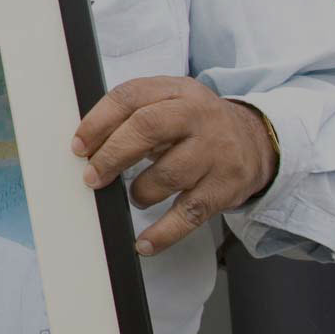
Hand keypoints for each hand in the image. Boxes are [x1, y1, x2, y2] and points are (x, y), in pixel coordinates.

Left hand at [72, 76, 276, 255]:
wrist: (256, 141)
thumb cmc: (196, 125)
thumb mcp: (169, 103)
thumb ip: (132, 116)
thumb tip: (87, 146)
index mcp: (176, 90)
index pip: (130, 97)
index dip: (98, 122)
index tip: (79, 146)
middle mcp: (198, 116)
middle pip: (147, 127)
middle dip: (112, 154)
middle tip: (92, 176)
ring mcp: (215, 152)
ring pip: (168, 174)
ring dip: (140, 192)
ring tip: (135, 196)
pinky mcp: (226, 187)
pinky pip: (190, 214)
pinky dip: (164, 233)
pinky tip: (145, 243)